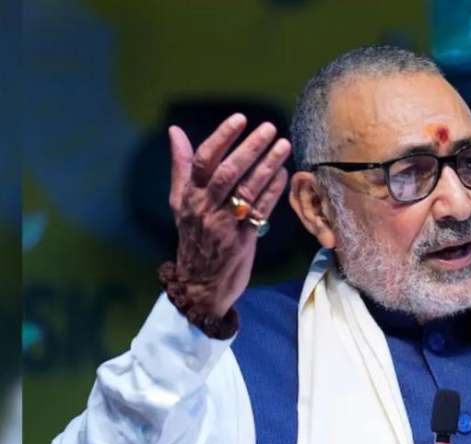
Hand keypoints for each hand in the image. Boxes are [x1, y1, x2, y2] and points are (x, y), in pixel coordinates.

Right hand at [167, 113, 290, 317]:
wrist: (200, 285)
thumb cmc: (194, 238)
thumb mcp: (181, 202)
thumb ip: (182, 166)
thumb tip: (174, 131)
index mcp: (189, 196)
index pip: (203, 161)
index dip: (222, 137)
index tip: (239, 119)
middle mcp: (205, 209)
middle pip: (228, 172)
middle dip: (250, 148)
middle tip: (269, 128)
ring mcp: (223, 225)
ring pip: (247, 190)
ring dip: (268, 166)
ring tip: (284, 145)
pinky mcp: (242, 240)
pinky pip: (261, 210)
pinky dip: (273, 191)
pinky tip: (284, 174)